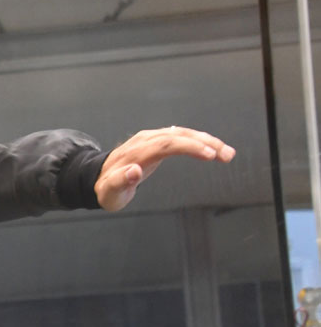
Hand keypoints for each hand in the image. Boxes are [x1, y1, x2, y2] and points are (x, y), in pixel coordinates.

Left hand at [96, 126, 234, 211]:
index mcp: (136, 153)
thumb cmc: (106, 190)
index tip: (209, 155)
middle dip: (205, 143)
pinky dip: (199, 141)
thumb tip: (134, 170)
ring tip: (227, 154)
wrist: (97, 178)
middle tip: (227, 155)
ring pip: (182, 133)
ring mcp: (151, 138)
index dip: (188, 147)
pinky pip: (181, 136)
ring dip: (207, 141)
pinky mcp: (157, 140)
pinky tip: (214, 149)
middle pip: (178, 135)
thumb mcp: (109, 192)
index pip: (166, 144)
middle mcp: (145, 140)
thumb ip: (120, 182)